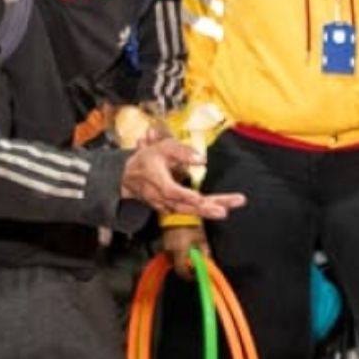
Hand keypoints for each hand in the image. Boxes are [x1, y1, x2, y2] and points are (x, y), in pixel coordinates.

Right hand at [120, 140, 244, 219]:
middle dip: (207, 207)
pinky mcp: (172, 208)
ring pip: (190, 210)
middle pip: (186, 206)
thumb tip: (201, 160)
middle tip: (226, 209)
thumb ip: (182, 152)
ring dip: (210, 210)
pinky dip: (206, 209)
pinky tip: (223, 206)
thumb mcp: (161, 148)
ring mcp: (168, 205)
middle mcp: (163, 198)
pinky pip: (191, 210)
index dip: (185, 196)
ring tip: (229, 207)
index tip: (199, 199)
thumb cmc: (146, 161)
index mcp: (158, 182)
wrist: (128, 177)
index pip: (172, 192)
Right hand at [160, 224, 207, 279]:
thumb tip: (207, 264)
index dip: (189, 276)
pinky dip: (178, 255)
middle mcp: (169, 252)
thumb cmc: (192, 224)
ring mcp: (165, 248)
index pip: (181, 271)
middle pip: (177, 267)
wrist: (177, 212)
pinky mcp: (163, 244)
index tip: (196, 275)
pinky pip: (171, 255)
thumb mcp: (202, 239)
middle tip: (195, 265)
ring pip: (174, 261)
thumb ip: (205, 253)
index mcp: (179, 251)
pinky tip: (185, 248)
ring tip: (191, 253)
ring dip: (182, 261)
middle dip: (187, 268)